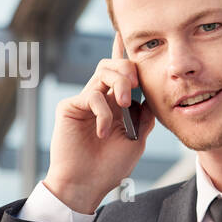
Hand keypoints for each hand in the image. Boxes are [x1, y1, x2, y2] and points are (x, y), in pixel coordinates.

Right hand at [44, 31, 155, 213]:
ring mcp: (85, 101)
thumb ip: (144, 117)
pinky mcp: (71, 107)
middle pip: (113, 65)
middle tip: (134, 86)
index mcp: (118, 106)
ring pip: (103, 72)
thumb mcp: (137, 141)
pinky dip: (103, 113)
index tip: (129, 37)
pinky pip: (92, 95)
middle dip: (128, 67)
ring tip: (124, 104)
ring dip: (119, 82)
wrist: (86, 184)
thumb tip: (151, 97)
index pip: (123, 75)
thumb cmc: (110, 167)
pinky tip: (104, 132)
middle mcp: (101, 99)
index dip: (126, 56)